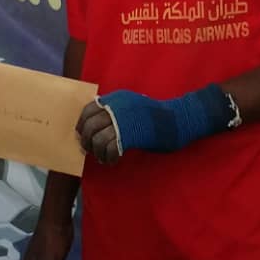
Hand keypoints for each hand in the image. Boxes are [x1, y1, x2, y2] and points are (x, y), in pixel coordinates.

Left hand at [79, 85, 231, 161]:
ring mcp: (122, 121)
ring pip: (97, 139)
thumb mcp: (131, 106)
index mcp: (116, 99)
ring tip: (103, 158)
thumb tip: (95, 125)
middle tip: (91, 150)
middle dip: (87, 141)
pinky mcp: (129, 135)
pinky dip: (108, 158)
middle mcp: (116, 107)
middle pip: (89, 126)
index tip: (83, 135)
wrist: (176, 121)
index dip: (82, 124)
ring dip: (98, 152)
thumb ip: (114, 111)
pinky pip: (110, 149)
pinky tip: (113, 160)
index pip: (88, 109)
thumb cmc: (154, 117)